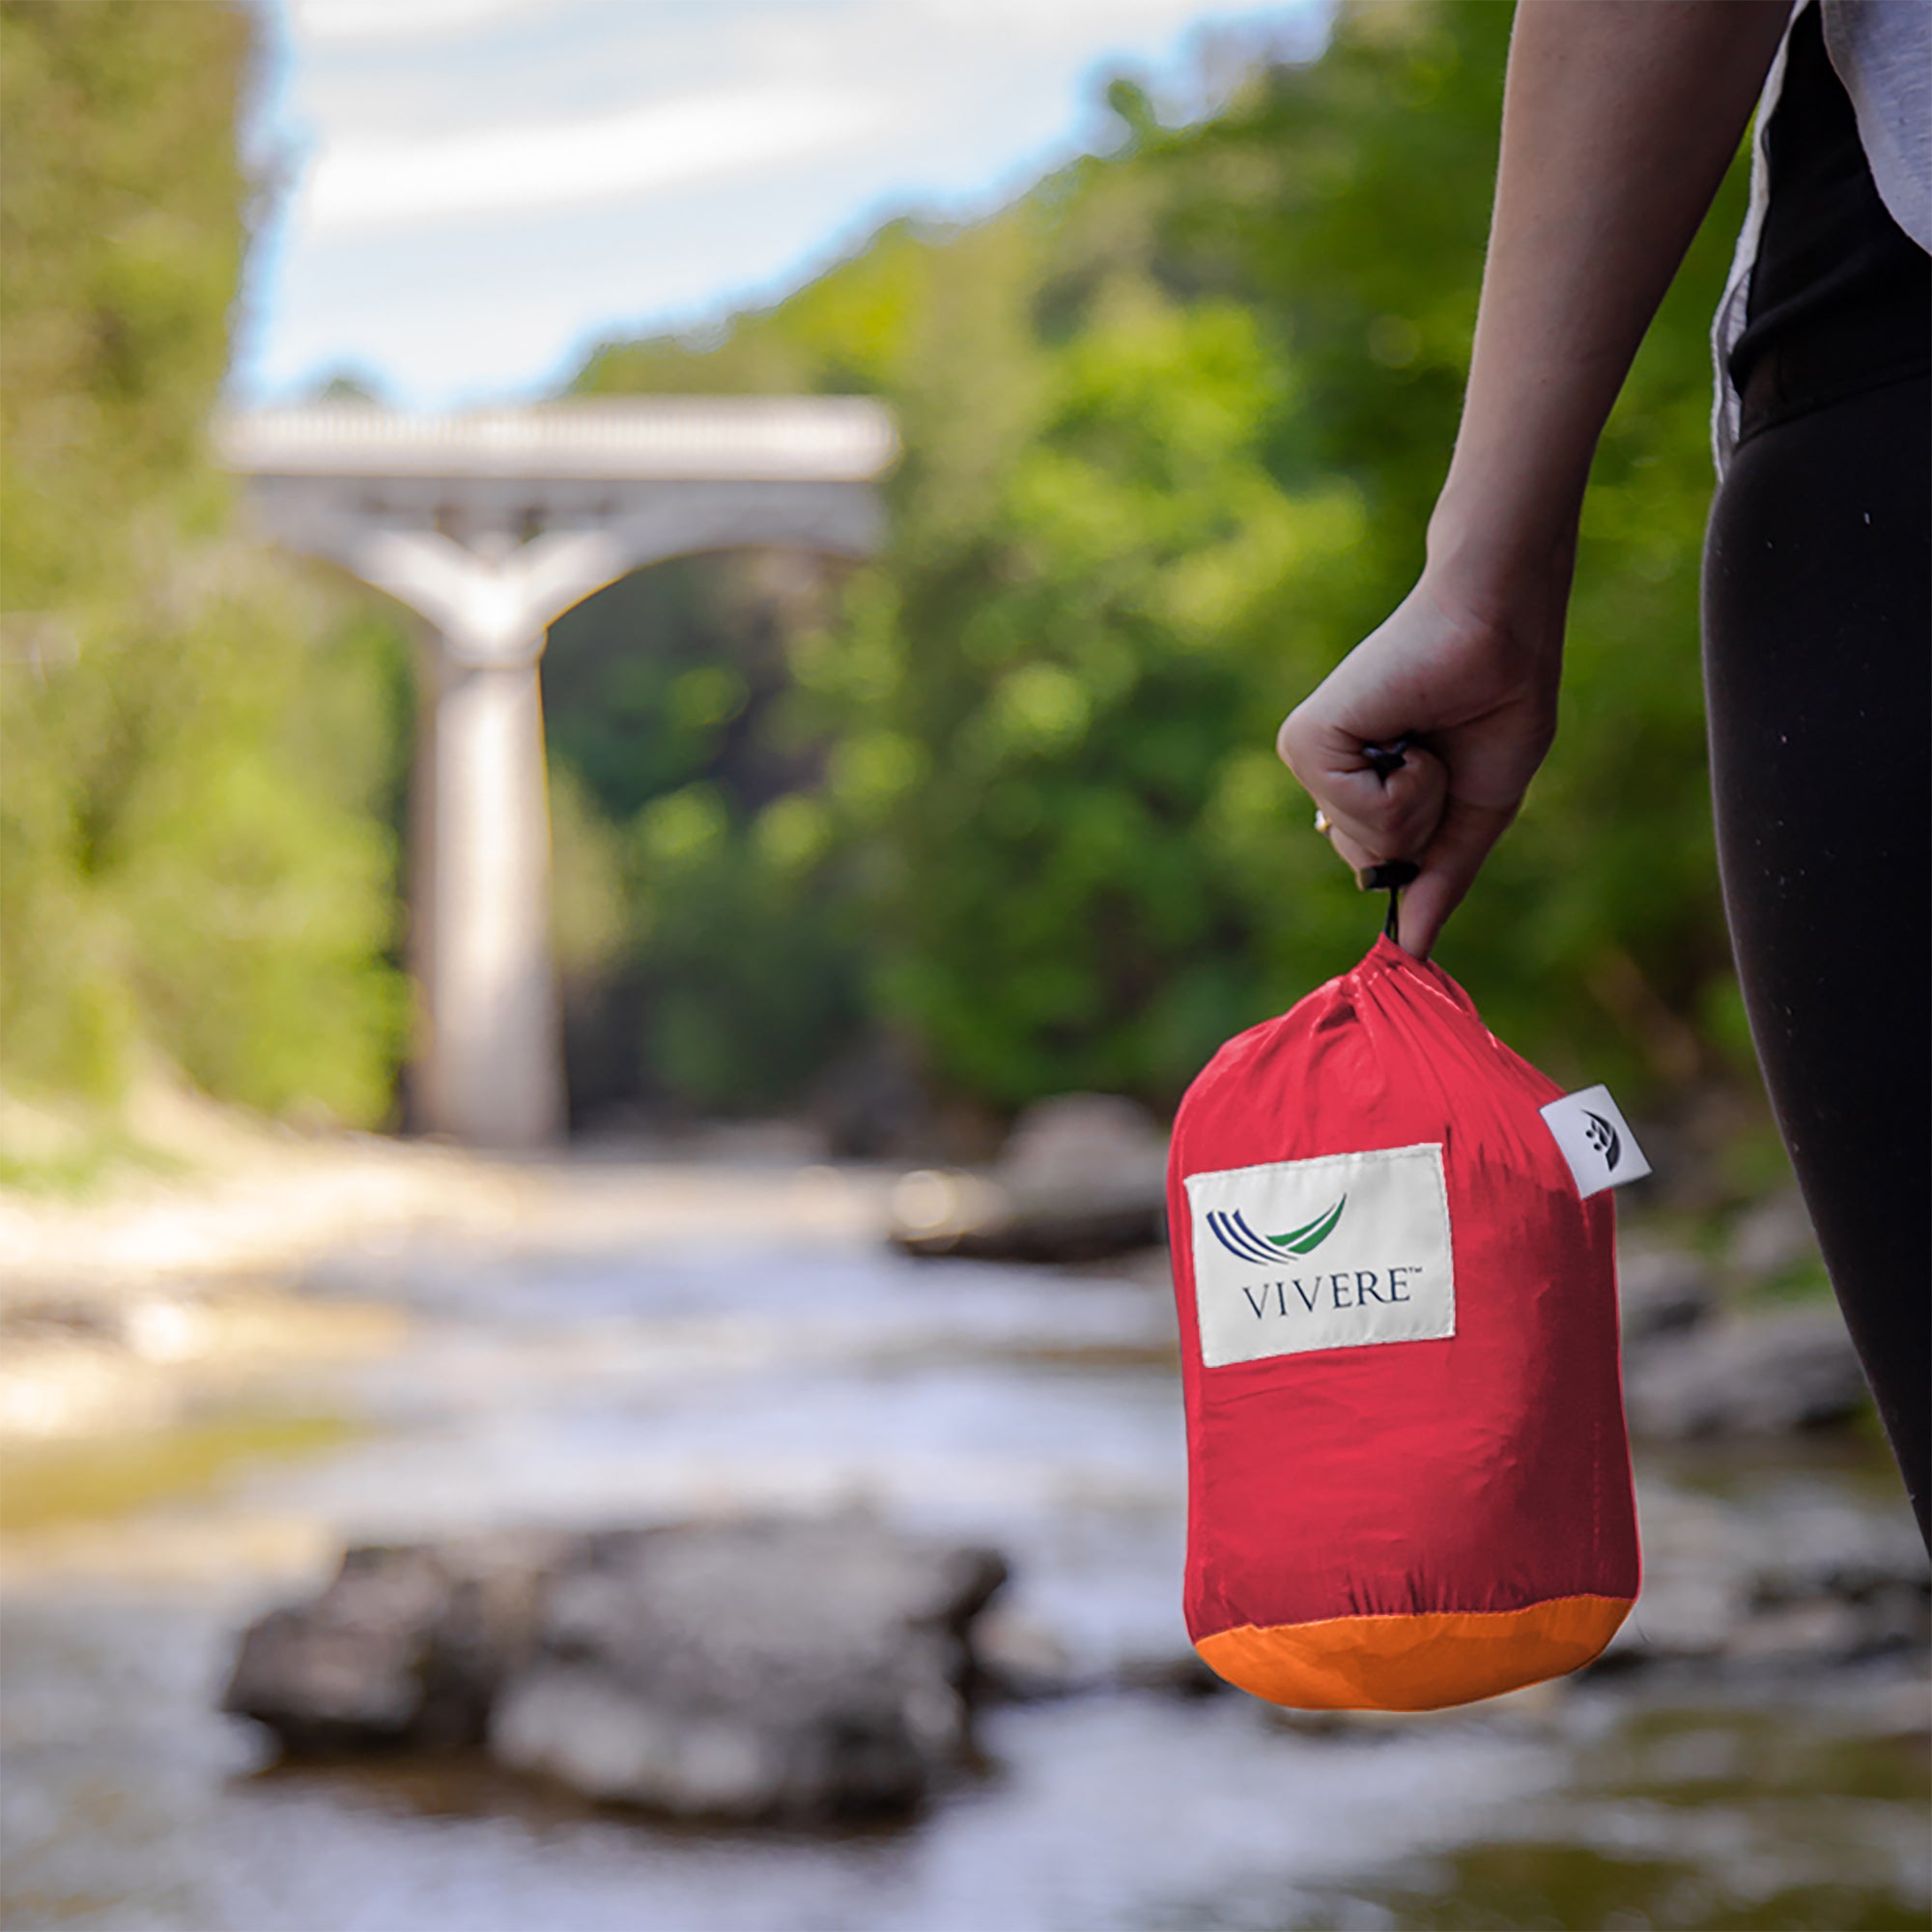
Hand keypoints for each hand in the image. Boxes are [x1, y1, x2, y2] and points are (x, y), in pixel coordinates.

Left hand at [1276, 566, 1566, 956]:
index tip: (1448, 771)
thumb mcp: (1473, 813)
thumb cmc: (1496, 707)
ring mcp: (1310, 759)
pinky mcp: (1307, 741)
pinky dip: (1409, 781)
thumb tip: (1413, 952)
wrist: (1502, 635)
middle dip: (1429, 821)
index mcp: (1356, 791)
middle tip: (1442, 750)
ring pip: (1371, 844)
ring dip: (1423, 798)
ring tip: (1426, 735)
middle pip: (1372, 865)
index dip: (1429, 841)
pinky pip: (1366, 814)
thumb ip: (1438, 880)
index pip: (1381, 871)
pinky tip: (1408, 728)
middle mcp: (1324, 777)